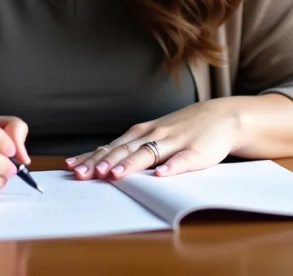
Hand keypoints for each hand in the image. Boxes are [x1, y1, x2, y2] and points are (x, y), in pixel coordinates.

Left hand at [65, 100, 240, 179]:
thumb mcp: (155, 135)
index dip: (92, 157)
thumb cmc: (183, 129)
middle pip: (124, 150)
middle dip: (102, 162)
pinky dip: (171, 167)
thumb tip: (103, 162)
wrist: (221, 116)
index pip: (112, 146)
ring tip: (114, 174)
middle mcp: (154, 135)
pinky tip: (161, 174)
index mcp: (142, 133)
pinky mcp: (195, 151)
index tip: (72, 167)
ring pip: (148, 153)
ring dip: (130, 164)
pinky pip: (182, 160)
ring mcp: (174, 142)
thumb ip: (133, 148)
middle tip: (83, 173)